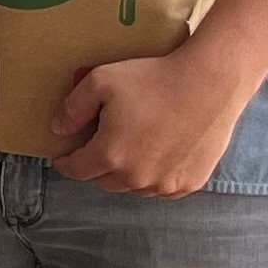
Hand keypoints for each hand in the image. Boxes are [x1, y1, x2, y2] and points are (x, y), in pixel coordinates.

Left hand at [48, 43, 255, 194]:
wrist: (209, 83)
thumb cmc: (154, 79)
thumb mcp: (101, 82)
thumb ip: (73, 108)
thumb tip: (58, 130)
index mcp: (111, 155)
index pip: (77, 170)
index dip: (66, 163)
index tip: (63, 158)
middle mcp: (136, 178)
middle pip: (105, 181)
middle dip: (99, 165)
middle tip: (104, 143)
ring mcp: (165, 184)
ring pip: (134, 187)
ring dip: (128, 173)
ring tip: (134, 147)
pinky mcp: (190, 183)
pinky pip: (162, 188)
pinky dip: (156, 176)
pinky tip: (159, 153)